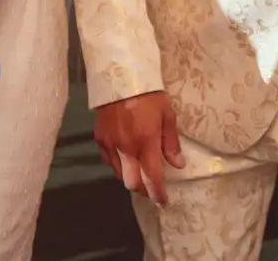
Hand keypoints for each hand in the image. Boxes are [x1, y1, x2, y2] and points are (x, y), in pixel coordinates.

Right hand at [94, 91, 184, 206]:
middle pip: (132, 183)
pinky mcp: (99, 137)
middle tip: (151, 186)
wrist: (120, 75)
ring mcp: (110, 144)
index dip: (158, 194)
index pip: (152, 178)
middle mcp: (126, 149)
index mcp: (145, 144)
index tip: (163, 201)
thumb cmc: (149, 94)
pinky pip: (108, 160)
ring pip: (118, 173)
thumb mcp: (167, 115)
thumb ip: (171, 143)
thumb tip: (178, 164)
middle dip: (143, 189)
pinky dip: (117, 164)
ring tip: (138, 170)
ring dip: (129, 176)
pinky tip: (123, 157)